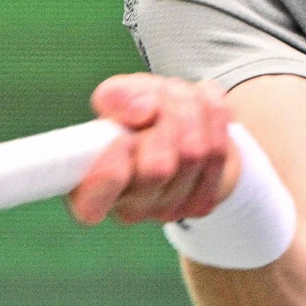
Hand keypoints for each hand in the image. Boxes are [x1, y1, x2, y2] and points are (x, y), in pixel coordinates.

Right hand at [67, 74, 240, 225]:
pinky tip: (202, 104)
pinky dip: (213, 115)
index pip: (91, 206)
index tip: (122, 138)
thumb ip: (117, 97)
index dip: (109, 171)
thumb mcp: (119, 95)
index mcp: (88, 189)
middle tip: (156, 101)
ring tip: (179, 94)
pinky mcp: (200, 205)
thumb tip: (141, 112)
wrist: (184, 128)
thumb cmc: (139, 114)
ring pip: (193, 153)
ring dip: (188, 107)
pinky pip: (217, 152)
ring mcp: (166, 211)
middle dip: (164, 116)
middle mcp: (126, 208)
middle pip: (156, 168)